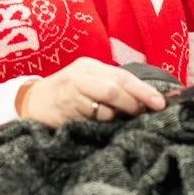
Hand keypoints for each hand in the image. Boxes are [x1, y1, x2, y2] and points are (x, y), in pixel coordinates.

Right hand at [17, 57, 164, 127]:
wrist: (32, 101)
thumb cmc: (68, 90)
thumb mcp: (88, 78)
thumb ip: (112, 84)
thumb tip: (146, 99)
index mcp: (89, 66)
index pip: (122, 76)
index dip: (143, 91)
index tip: (161, 104)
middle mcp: (79, 78)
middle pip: (114, 91)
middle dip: (133, 105)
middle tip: (143, 115)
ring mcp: (70, 98)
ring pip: (103, 111)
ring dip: (116, 119)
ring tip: (119, 120)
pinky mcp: (64, 117)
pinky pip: (90, 125)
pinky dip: (101, 127)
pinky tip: (101, 127)